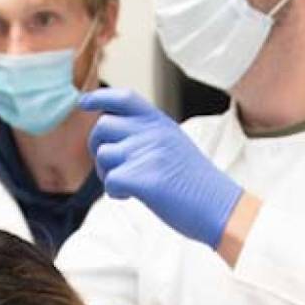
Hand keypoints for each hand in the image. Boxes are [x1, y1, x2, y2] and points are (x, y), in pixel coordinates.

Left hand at [80, 89, 244, 248]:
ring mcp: (148, 153)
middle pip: (102, 127)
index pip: (124, 98)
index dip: (100, 97)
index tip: (84, 102)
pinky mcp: (144, 178)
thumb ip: (147, 136)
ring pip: (103, 155)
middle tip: (111, 168)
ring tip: (128, 186)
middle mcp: (153, 132)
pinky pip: (110, 181)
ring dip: (107, 174)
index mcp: (161, 123)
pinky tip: (132, 197)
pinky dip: (115, 193)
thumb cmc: (195, 183)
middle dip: (97, 148)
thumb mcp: (174, 145)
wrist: (220, 207)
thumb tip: (110, 138)